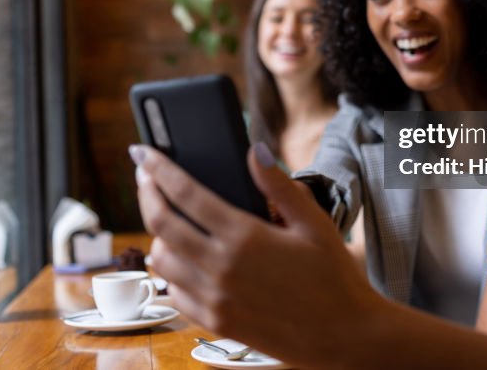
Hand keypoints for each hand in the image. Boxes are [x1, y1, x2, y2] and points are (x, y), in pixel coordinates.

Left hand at [131, 142, 383, 365]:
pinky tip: (184, 259)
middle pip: (160, 223)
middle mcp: (221, 268)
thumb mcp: (314, 223)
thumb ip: (279, 186)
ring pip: (161, 259)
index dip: (157, 168)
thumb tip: (253, 151)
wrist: (344, 335)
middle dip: (146, 193)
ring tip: (167, 216)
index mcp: (245, 237)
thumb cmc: (333, 276)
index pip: (185, 193)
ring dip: (157, 234)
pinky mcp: (215, 323)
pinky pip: (173, 293)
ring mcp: (215, 299)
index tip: (143, 153)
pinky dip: (170, 272)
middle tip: (144, 176)